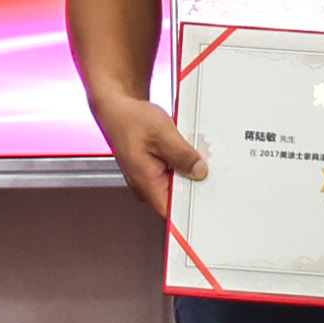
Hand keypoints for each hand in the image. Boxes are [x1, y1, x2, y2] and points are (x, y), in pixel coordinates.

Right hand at [92, 94, 206, 219]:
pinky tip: (177, 146)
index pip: (173, 213)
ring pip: (177, 182)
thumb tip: (200, 171)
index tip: (207, 198)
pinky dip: (180, 160)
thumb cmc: (130, 120)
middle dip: (193, 179)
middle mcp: (146, 186)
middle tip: (197, 159)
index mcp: (146, 184)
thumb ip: (182, 155)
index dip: (192, 207)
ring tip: (180, 147)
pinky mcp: (153, 170)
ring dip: (186, 167)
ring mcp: (149, 179)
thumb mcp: (162, 133)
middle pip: (179, 196)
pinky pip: (173, 172)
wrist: (116, 109)